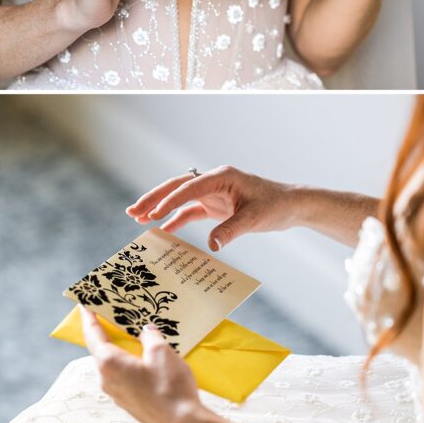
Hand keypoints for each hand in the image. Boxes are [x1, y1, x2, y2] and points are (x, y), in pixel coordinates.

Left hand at [80, 306, 213, 422]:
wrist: (182, 422)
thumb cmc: (169, 387)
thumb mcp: (162, 351)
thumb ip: (150, 336)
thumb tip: (145, 330)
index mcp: (110, 363)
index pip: (93, 335)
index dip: (88, 318)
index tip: (85, 305)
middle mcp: (107, 379)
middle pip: (102, 350)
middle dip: (108, 332)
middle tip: (115, 315)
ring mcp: (117, 393)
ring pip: (114, 364)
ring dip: (122, 349)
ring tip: (136, 334)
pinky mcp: (129, 401)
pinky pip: (124, 376)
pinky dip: (130, 363)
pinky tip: (147, 358)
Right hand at [126, 166, 301, 251]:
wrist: (291, 205)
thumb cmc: (276, 206)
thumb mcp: (254, 218)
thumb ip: (231, 230)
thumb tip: (211, 245)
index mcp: (223, 177)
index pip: (190, 187)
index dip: (170, 200)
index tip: (154, 213)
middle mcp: (215, 181)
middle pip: (178, 187)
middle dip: (154, 198)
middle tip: (132, 210)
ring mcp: (214, 193)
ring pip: (181, 198)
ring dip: (161, 207)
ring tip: (138, 217)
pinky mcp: (217, 205)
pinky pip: (192, 211)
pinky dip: (177, 218)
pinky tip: (163, 229)